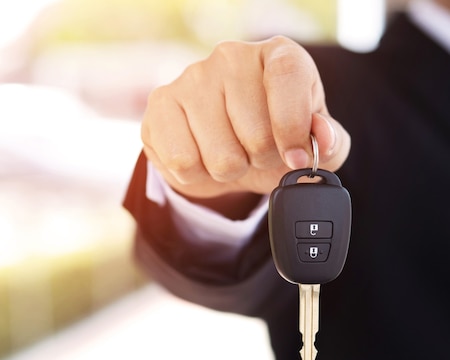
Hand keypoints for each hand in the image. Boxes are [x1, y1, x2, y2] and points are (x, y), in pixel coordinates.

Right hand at [142, 36, 350, 199]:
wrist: (224, 152)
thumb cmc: (272, 141)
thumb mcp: (312, 145)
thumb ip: (330, 143)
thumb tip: (322, 140)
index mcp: (279, 55)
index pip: (288, 78)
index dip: (293, 127)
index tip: (295, 158)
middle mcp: (232, 57)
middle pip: (255, 131)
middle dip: (259, 159)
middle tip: (255, 154)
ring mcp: (191, 78)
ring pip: (218, 154)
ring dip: (227, 170)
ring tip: (228, 155)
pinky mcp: (159, 104)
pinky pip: (181, 160)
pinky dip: (195, 174)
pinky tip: (200, 157)